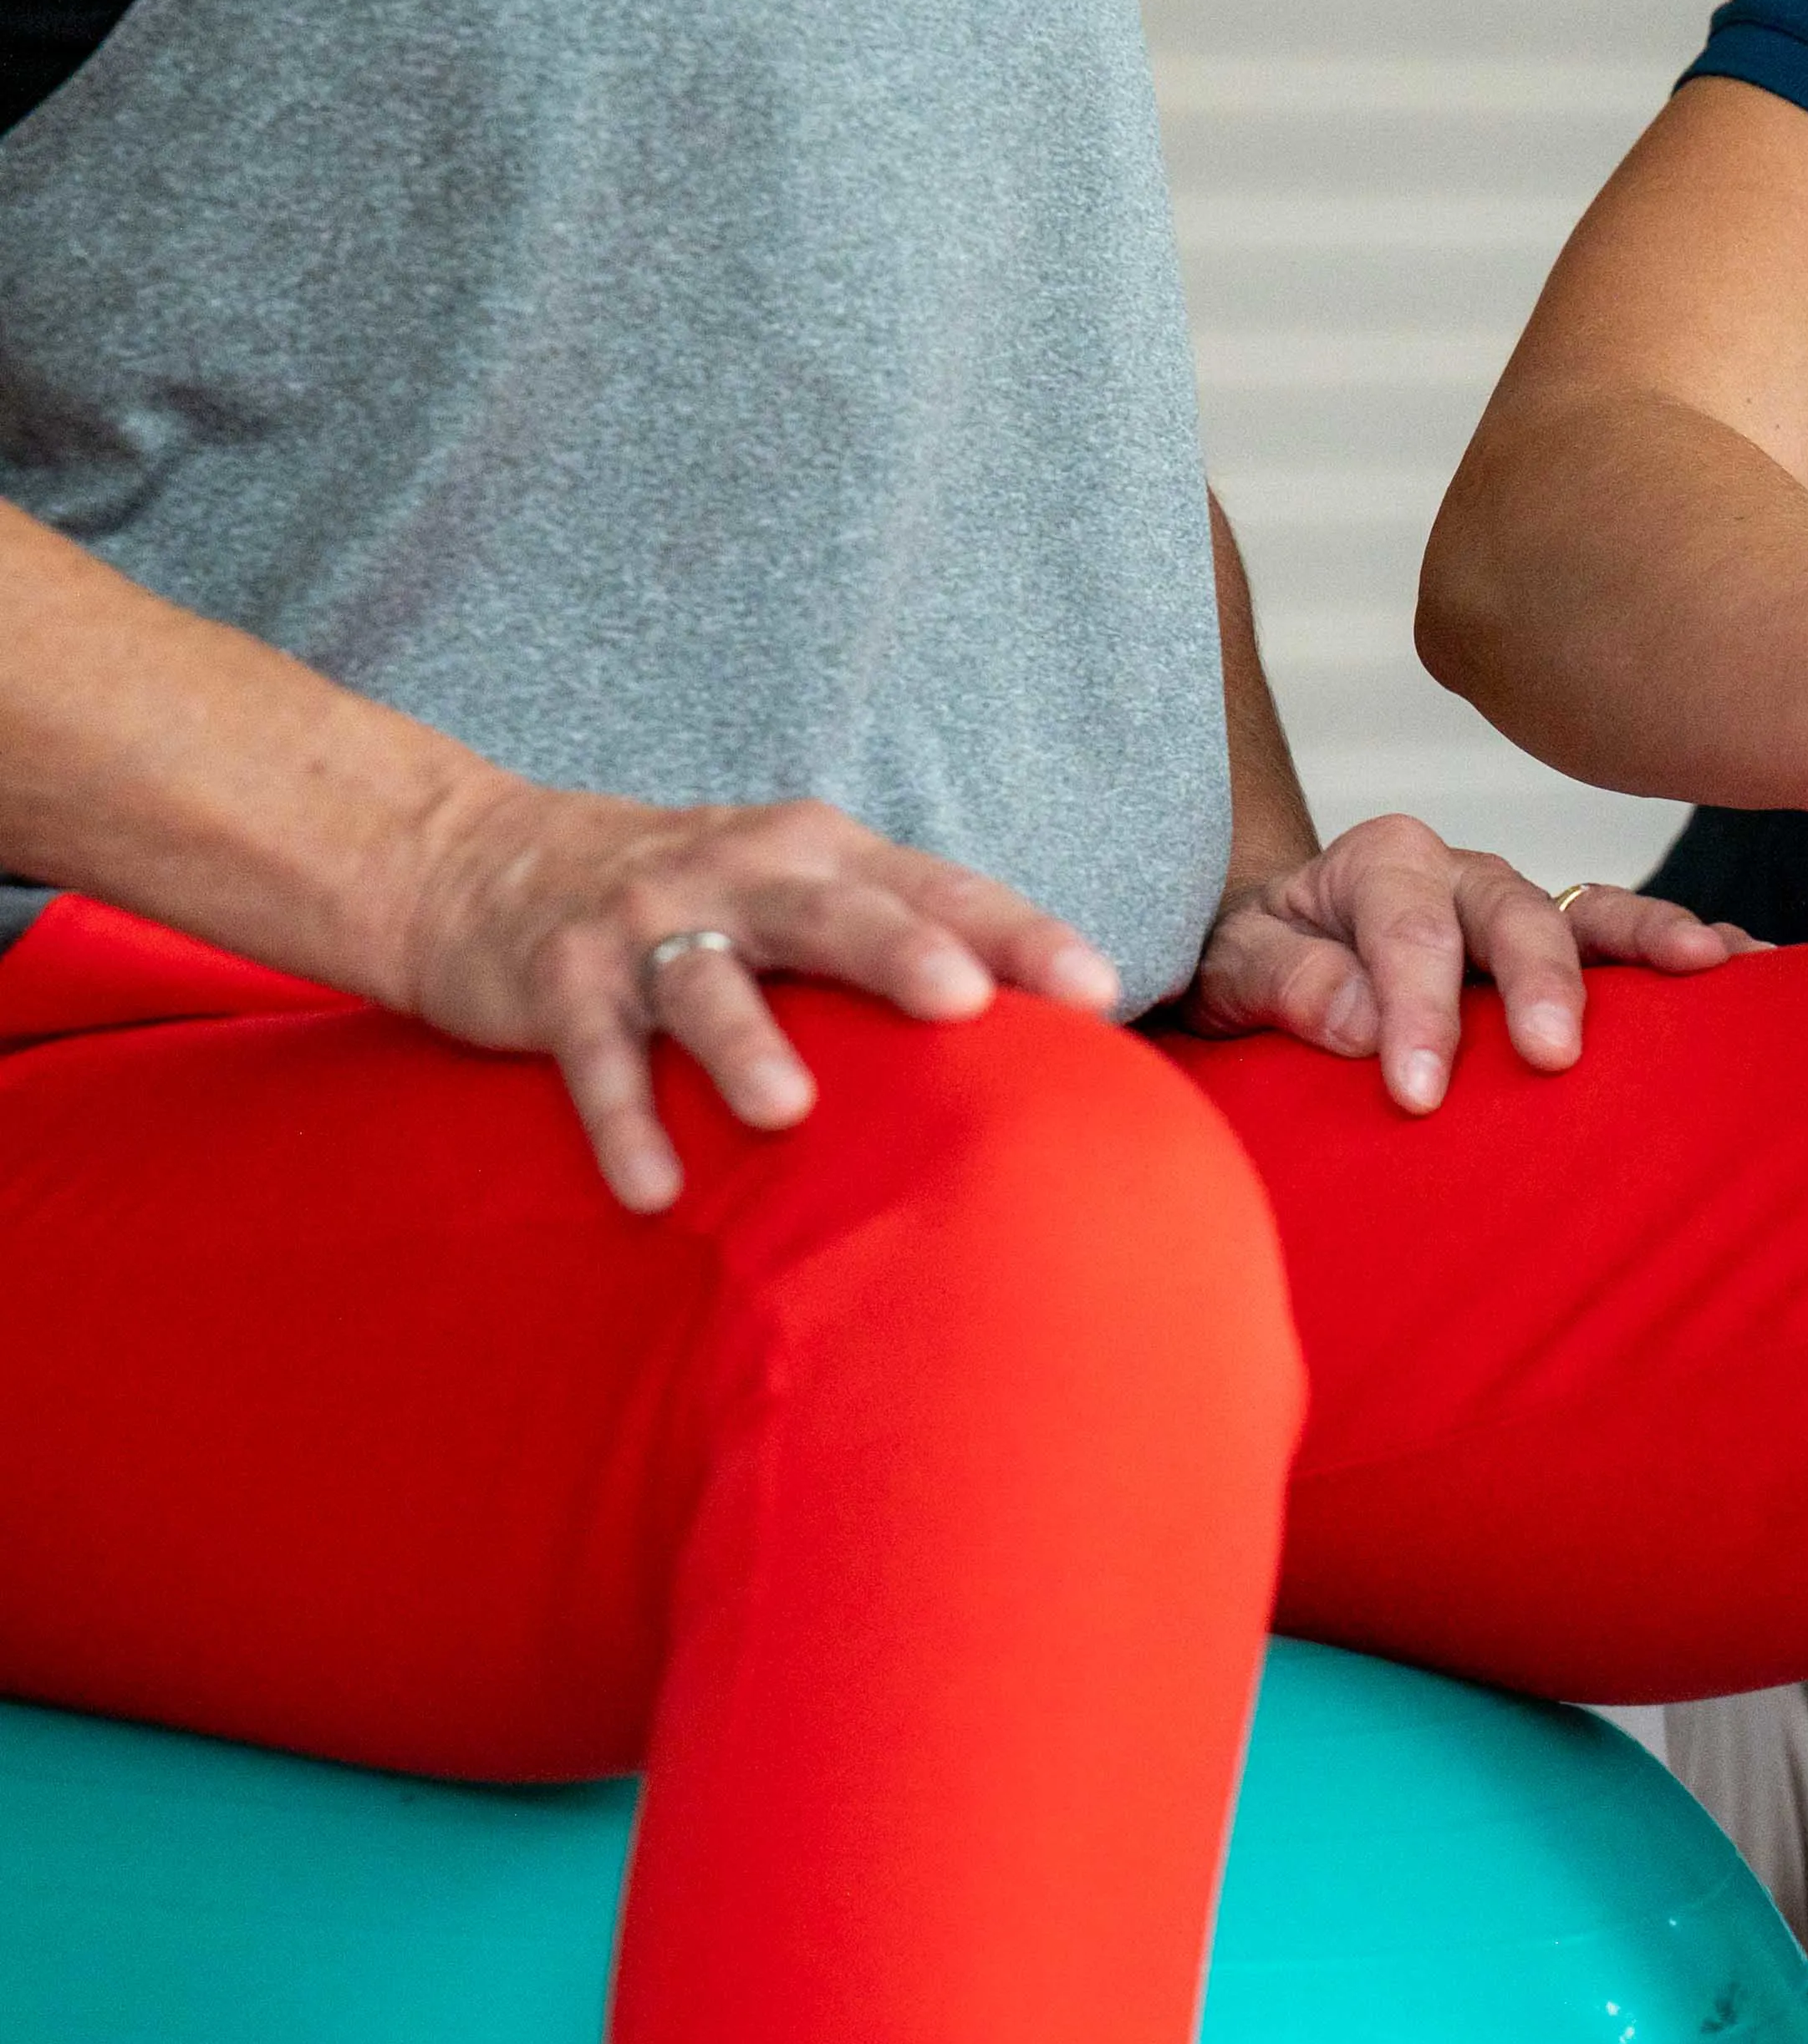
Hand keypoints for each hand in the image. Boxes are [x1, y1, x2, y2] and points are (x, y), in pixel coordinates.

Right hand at [396, 777, 1118, 1216]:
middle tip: (961, 1001)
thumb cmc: (696, 895)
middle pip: (834, 912)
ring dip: (745, 1044)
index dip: (1018, 933)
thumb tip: (1049, 1028)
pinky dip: (623, 1121)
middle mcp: (741, 874)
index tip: (1094, 988)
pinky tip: (653, 1190)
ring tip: (787, 1109)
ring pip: (706, 983)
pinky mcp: (560, 983)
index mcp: (823, 853)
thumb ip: (902, 934)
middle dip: (899, 953)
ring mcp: (645, 925)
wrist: (477, 859)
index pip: (940, 888)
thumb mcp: (799, 888)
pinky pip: (596, 1059)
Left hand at [1188, 811, 1752, 1110]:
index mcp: (1381, 864)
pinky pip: (1630, 941)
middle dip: (1538, 982)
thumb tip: (1359, 1020)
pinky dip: (1686, 950)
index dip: (1415, 1011)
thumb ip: (1286, 981)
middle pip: (1514, 913)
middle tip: (1552, 1056)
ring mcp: (1525, 908)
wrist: (1275, 955)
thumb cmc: (1254, 965)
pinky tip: (1749, 966)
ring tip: (1709, 965)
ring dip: (1651, 940)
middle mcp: (1464, 872)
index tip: (1419, 1096)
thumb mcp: (1232, 967)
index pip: (1404, 931)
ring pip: (1593, 913)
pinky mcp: (1565, 950)